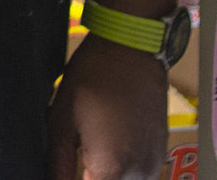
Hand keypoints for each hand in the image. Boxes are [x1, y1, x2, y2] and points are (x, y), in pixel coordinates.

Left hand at [47, 35, 169, 179]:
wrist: (132, 48)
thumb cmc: (95, 76)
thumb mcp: (61, 122)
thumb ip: (57, 165)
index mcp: (110, 169)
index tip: (65, 170)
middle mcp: (137, 173)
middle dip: (88, 176)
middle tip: (76, 156)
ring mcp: (152, 165)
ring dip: (104, 174)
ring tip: (91, 148)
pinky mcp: (159, 154)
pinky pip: (136, 175)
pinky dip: (120, 169)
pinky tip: (107, 143)